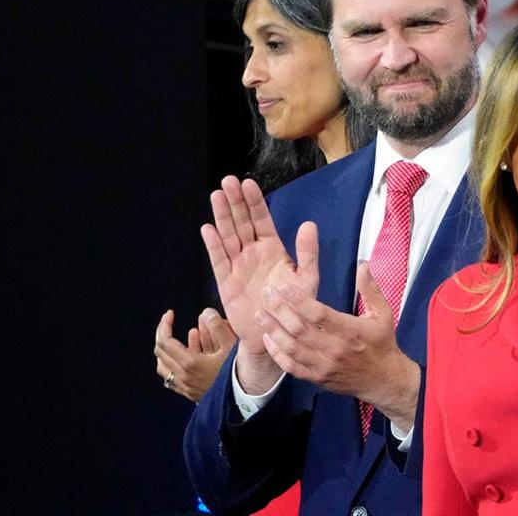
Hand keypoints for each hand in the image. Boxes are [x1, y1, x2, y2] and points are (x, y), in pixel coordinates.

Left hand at [154, 308, 237, 402]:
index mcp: (190, 363)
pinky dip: (172, 364)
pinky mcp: (188, 392)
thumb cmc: (237, 373)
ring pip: (163, 366)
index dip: (165, 325)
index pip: (165, 341)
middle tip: (169, 323)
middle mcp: (182, 376)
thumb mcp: (231, 346)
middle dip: (162, 334)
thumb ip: (217, 327)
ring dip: (165, 351)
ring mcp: (183, 386)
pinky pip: (171, 377)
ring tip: (177, 340)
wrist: (242, 400)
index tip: (170, 314)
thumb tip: (206, 313)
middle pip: (160, 353)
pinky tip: (185, 357)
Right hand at [200, 176, 319, 359]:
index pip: (262, 220)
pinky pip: (219, 260)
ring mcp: (238, 266)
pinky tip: (208, 229)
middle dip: (235, 202)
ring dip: (222, 217)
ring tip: (217, 195)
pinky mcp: (226, 282)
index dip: (255, 202)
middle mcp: (253, 253)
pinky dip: (214, 245)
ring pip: (228, 236)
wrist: (277, 335)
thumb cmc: (294, 307)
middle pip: (242, 223)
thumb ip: (308, 253)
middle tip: (228, 181)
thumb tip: (309, 224)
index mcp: (272, 249)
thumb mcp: (307, 279)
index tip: (248, 183)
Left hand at [256, 263, 420, 431]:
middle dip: (280, 310)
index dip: (298, 299)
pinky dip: (278, 353)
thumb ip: (371, 289)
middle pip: (300, 329)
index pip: (319, 314)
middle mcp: (335, 349)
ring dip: (273, 330)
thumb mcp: (383, 313)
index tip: (283, 286)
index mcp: (350, 331)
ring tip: (260, 315)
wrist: (383, 380)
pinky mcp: (317, 378)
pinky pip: (291, 367)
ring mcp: (324, 366)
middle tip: (267, 294)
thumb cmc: (382, 343)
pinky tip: (268, 339)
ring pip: (292, 348)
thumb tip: (363, 265)